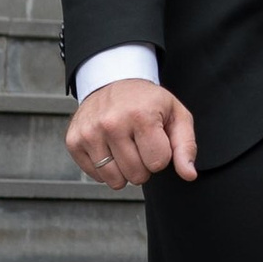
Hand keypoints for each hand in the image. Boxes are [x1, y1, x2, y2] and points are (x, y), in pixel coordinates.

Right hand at [67, 77, 198, 189]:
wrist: (114, 82)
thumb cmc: (149, 102)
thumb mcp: (176, 116)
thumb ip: (185, 147)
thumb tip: (189, 175)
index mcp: (141, 115)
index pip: (158, 163)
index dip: (161, 155)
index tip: (156, 138)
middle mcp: (112, 123)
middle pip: (136, 175)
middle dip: (144, 165)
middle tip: (140, 143)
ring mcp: (90, 132)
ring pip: (114, 180)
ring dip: (124, 170)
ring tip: (126, 147)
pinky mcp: (74, 141)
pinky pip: (95, 176)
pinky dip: (105, 169)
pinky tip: (109, 148)